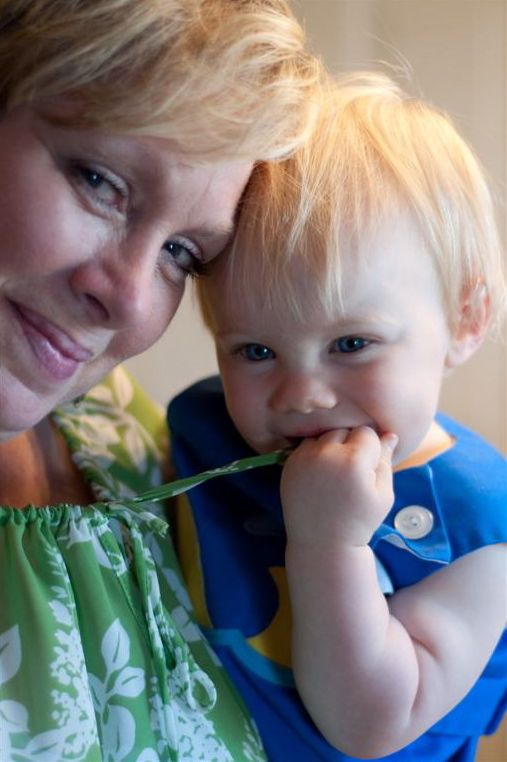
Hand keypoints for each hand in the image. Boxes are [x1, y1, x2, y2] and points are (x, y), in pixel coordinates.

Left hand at [280, 426, 397, 547]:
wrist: (322, 543)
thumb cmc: (359, 521)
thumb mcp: (383, 494)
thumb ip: (386, 461)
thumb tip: (389, 434)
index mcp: (353, 460)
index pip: (366, 432)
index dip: (371, 448)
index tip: (368, 468)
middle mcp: (326, 453)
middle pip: (343, 430)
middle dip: (351, 444)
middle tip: (352, 471)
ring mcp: (304, 457)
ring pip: (324, 435)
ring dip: (331, 447)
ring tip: (335, 473)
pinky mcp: (290, 464)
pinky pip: (307, 446)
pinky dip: (315, 454)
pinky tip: (320, 475)